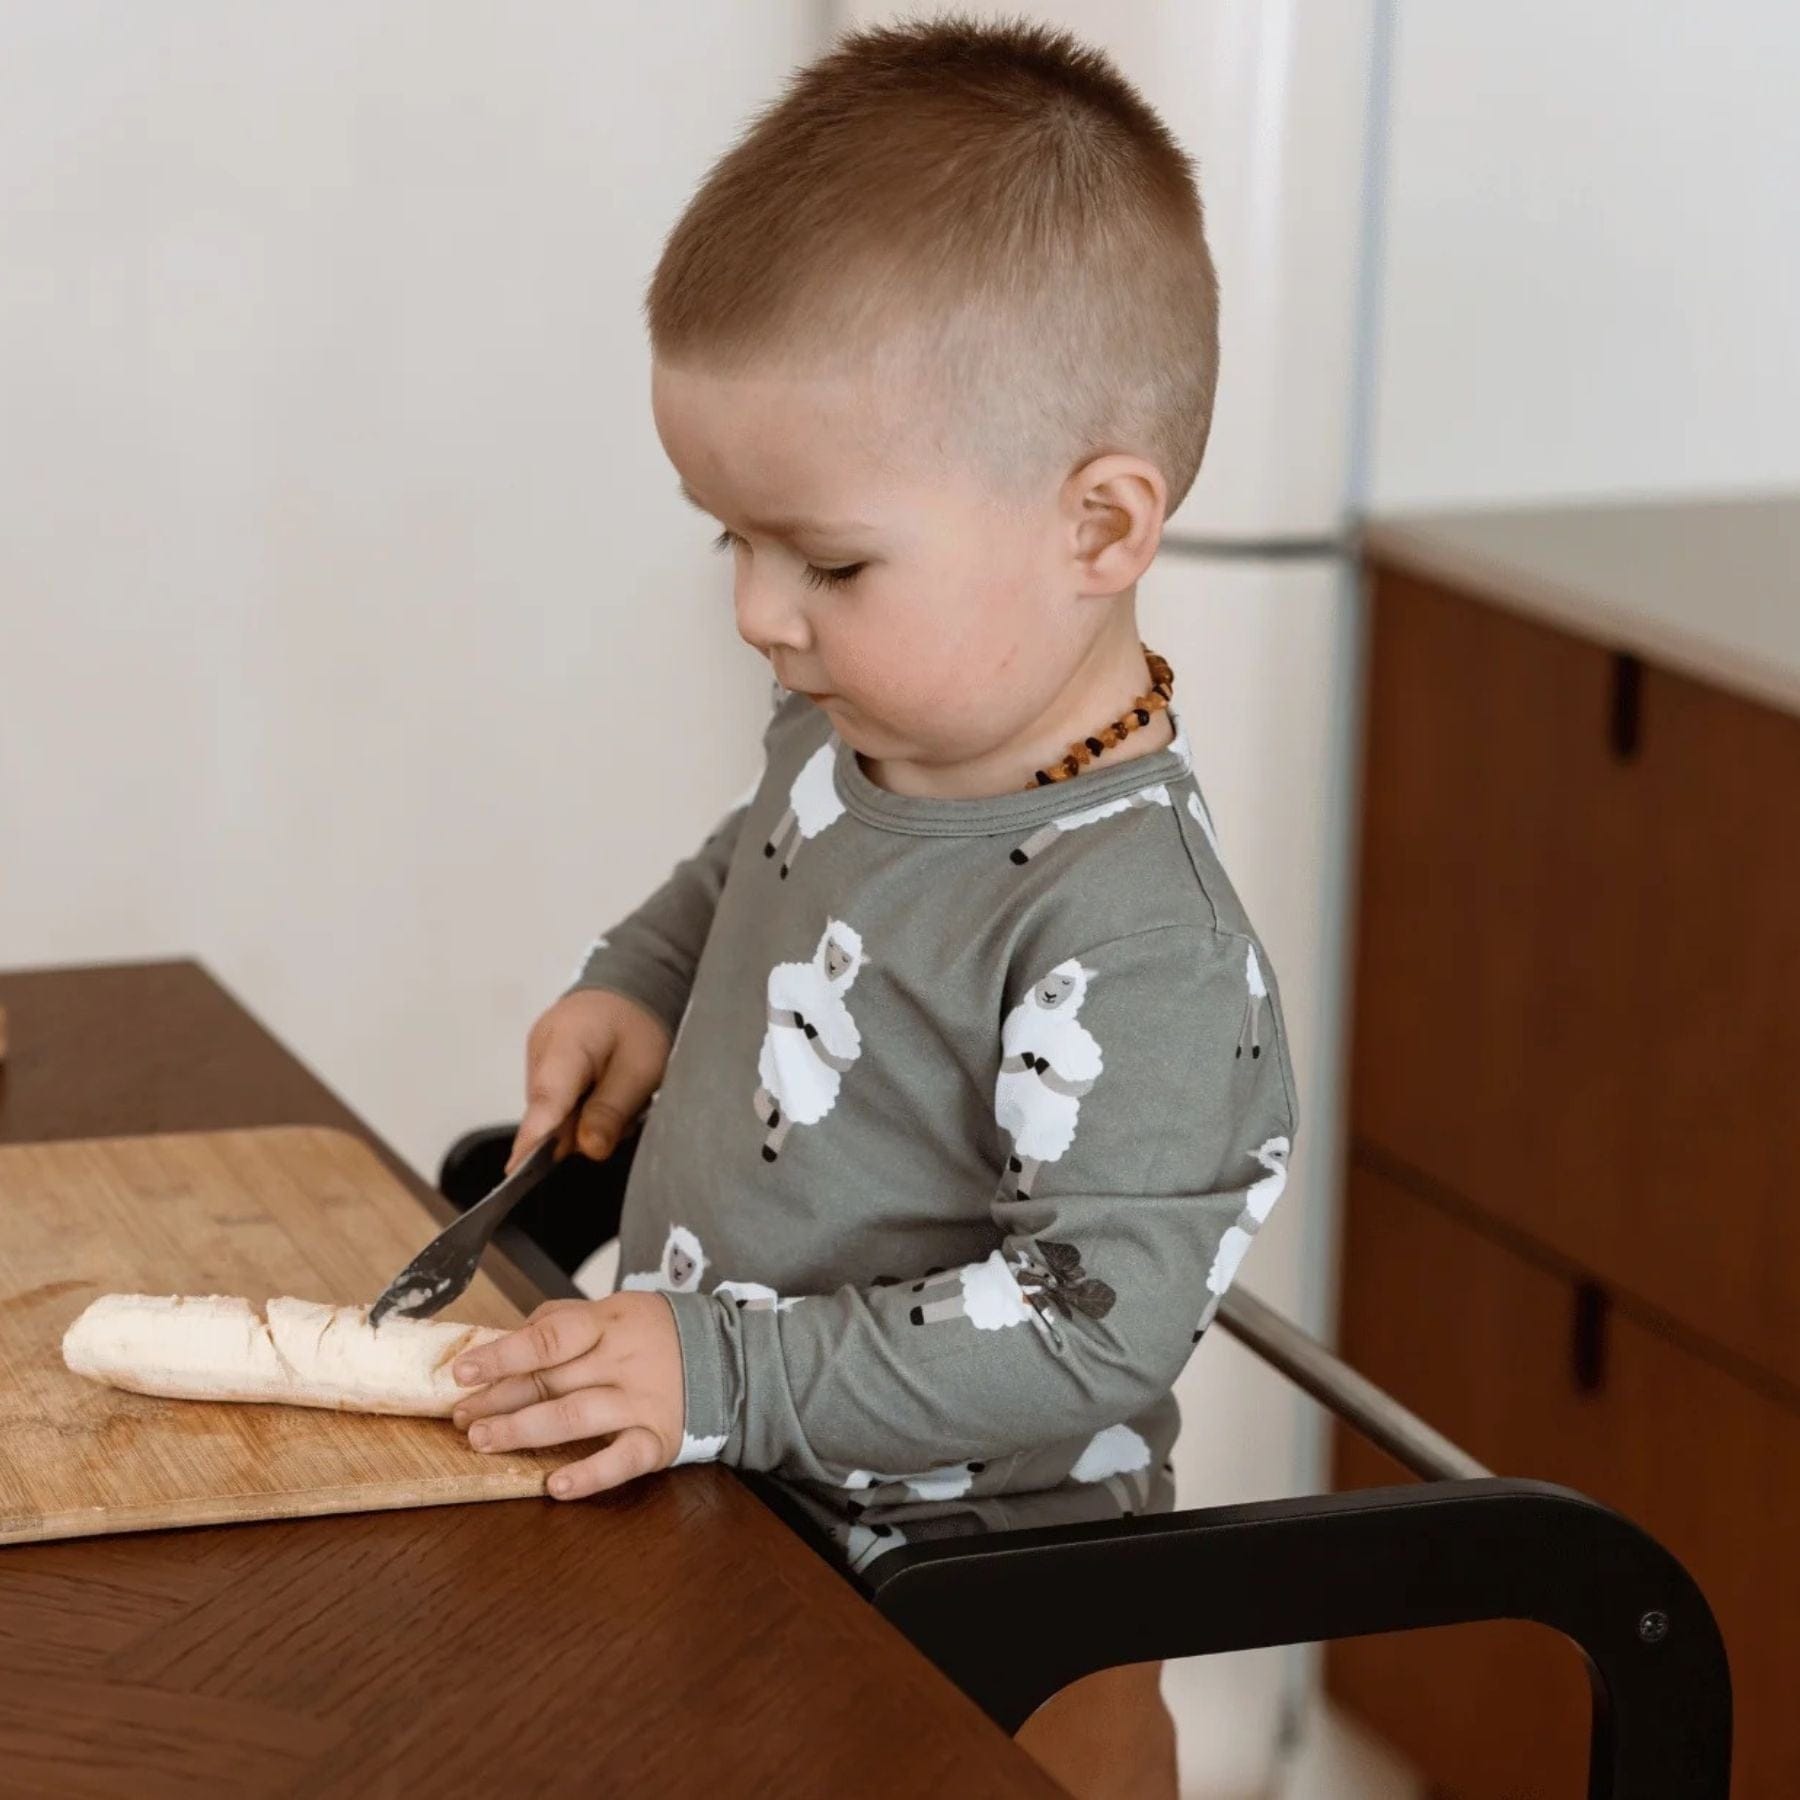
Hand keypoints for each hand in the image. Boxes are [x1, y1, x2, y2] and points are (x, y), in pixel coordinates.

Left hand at [451, 1294, 685, 1498]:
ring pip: (575, 1418)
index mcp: (609, 1324)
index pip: (548, 1338)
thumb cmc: (659, 1335)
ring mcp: (642, 1402)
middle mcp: (623, 1361)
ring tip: (484, 1441)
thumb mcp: (616, 1310)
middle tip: (461, 1418)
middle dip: (498, 1400)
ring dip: (523, 1432)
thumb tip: (509, 1337)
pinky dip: (588, 1476)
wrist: (731, 1360)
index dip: (502, 1355)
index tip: (463, 1372)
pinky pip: (621, 1461)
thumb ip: (564, 1320)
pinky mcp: (659, 1440)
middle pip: (551, 1381)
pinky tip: (554, 1487)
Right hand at [510, 988, 672, 1170]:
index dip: (534, 1138)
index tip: (517, 1171)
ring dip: (584, 1118)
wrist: (634, 984)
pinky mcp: (543, 1063)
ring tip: (619, 1091)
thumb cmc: (641, 1021)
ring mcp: (538, 1056)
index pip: (545, 1098)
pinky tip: (604, 1089)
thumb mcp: (643, 1068)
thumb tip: (588, 1149)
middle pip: (549, 1113)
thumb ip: (613, 1110)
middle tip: (627, 1108)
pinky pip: (557, 1101)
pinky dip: (580, 1106)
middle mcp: (541, 1049)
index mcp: (567, 1042)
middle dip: (582, 1128)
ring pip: (554, 1111)